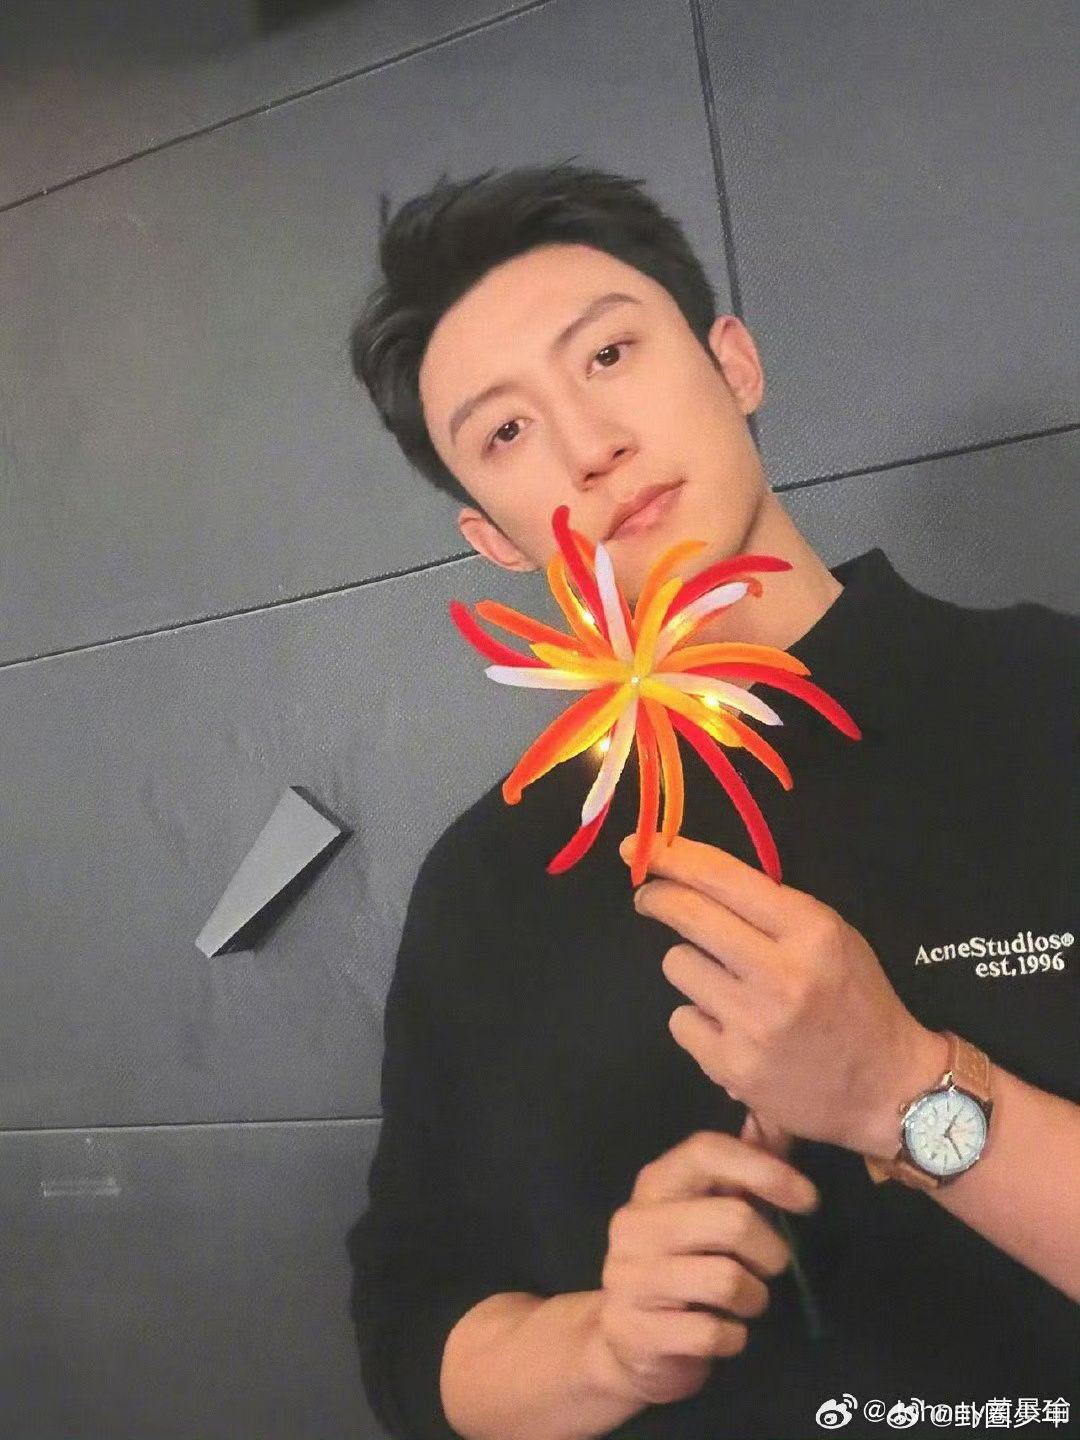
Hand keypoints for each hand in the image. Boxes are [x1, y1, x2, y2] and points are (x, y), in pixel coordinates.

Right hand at [588, 1128, 818, 1406]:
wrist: (626, 1343)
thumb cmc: (681, 1267)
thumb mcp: (705, 1213)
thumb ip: (740, 1173)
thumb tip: (779, 1122)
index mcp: (655, 1185)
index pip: (707, 1151)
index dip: (764, 1169)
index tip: (808, 1199)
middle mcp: (635, 1223)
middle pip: (732, 1220)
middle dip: (771, 1251)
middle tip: (770, 1267)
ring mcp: (628, 1276)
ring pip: (727, 1280)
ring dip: (755, 1298)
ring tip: (745, 1301)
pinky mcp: (634, 1329)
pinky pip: (713, 1333)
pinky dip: (733, 1338)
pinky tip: (723, 1333)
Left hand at [619, 833, 944, 1155]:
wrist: (888, 1089)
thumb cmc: (857, 1001)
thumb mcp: (833, 936)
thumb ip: (771, 907)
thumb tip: (694, 876)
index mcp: (810, 930)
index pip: (723, 877)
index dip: (673, 856)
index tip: (640, 847)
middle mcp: (781, 973)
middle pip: (687, 915)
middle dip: (657, 898)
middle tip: (649, 897)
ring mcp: (754, 1023)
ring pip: (677, 966)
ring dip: (691, 968)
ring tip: (725, 985)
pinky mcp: (733, 1068)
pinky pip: (681, 1020)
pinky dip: (697, 1021)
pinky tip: (729, 1030)